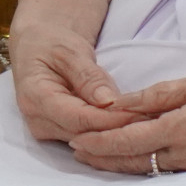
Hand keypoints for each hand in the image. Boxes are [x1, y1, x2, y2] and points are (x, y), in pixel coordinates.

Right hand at [9, 25, 139, 142]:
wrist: (37, 48)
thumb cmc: (53, 44)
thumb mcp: (71, 51)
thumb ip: (88, 77)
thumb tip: (107, 101)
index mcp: (35, 97)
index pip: (77, 118)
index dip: (109, 119)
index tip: (138, 114)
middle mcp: (37, 120)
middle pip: (82, 134)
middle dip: (116, 128)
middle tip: (150, 119)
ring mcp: (45, 130)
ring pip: (86, 140)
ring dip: (114, 132)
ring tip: (146, 121)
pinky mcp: (58, 133)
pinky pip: (86, 137)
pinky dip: (107, 131)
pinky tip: (130, 124)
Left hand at [65, 66, 185, 174]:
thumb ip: (163, 94)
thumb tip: (124, 103)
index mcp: (184, 130)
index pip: (128, 141)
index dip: (98, 141)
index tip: (75, 135)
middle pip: (132, 161)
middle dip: (101, 156)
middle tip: (75, 147)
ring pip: (147, 167)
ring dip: (118, 161)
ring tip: (96, 152)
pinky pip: (166, 166)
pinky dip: (143, 159)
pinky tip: (136, 151)